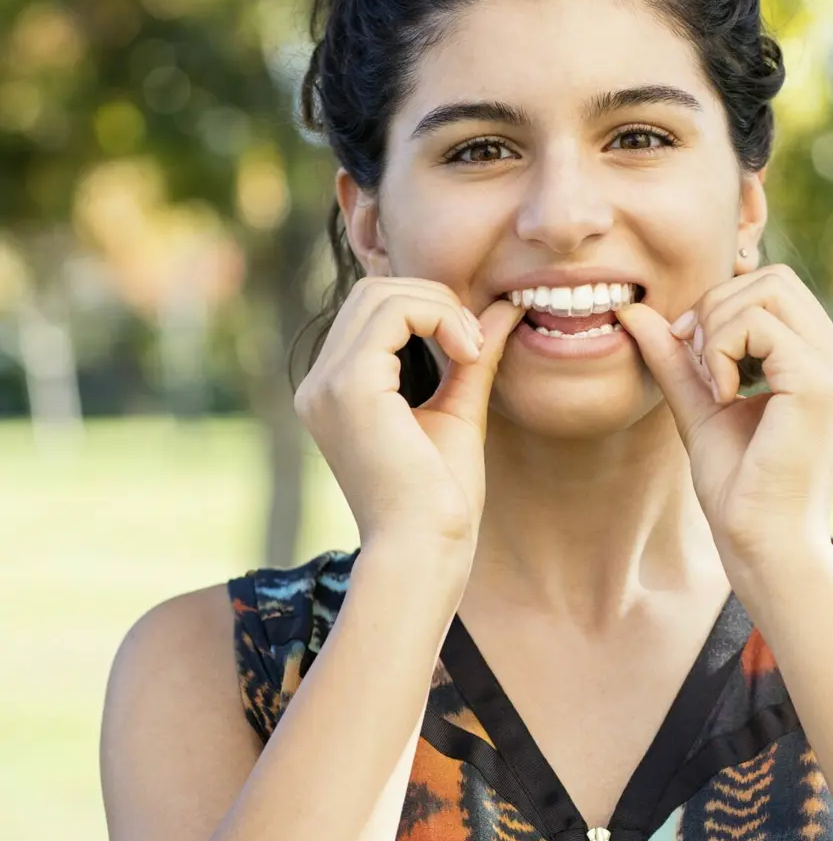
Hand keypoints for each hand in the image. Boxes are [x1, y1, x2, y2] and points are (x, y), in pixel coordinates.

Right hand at [294, 276, 524, 558]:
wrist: (425, 550)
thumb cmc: (440, 499)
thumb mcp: (459, 411)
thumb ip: (472, 356)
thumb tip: (505, 307)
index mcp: (334, 391)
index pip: (372, 310)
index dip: (428, 308)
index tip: (472, 347)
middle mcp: (318, 384)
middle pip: (372, 290)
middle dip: (434, 299)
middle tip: (475, 342)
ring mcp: (327, 383)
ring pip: (381, 292)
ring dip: (440, 307)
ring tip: (472, 350)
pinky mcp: (349, 387)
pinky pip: (393, 312)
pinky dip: (439, 317)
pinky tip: (466, 354)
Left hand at [614, 263, 832, 566]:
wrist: (763, 543)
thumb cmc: (738, 487)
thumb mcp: (699, 405)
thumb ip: (675, 357)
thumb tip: (634, 310)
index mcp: (822, 361)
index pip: (774, 287)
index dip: (722, 305)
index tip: (691, 353)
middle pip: (773, 278)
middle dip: (717, 308)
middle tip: (698, 363)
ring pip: (767, 291)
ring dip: (719, 329)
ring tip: (713, 384)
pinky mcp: (818, 384)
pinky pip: (758, 325)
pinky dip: (723, 351)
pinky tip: (723, 397)